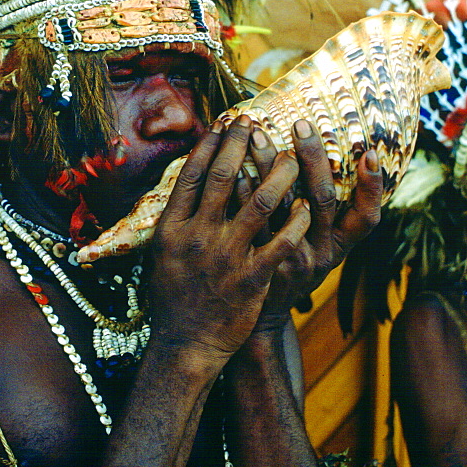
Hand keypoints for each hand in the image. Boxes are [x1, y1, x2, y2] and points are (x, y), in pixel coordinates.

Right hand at [148, 115, 311, 373]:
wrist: (184, 345)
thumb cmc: (173, 297)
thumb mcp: (161, 254)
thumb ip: (176, 219)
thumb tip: (188, 183)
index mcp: (172, 228)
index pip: (192, 175)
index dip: (210, 145)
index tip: (224, 122)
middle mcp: (197, 236)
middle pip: (223, 179)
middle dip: (241, 145)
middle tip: (255, 121)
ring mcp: (225, 257)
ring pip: (258, 203)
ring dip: (278, 174)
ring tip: (292, 154)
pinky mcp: (250, 279)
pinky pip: (279, 243)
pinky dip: (294, 221)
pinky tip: (305, 205)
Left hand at [238, 119, 382, 330]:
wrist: (259, 315)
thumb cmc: (295, 266)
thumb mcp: (322, 246)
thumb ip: (333, 213)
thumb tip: (351, 156)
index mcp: (341, 247)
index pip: (367, 218)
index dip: (372, 187)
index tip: (371, 152)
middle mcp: (319, 253)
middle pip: (323, 200)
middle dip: (313, 158)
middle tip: (301, 123)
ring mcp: (287, 258)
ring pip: (282, 206)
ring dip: (269, 165)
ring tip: (258, 132)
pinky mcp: (254, 261)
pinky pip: (248, 220)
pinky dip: (241, 191)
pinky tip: (233, 166)